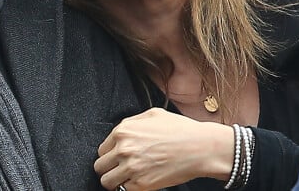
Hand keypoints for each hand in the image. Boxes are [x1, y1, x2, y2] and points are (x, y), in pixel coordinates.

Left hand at [94, 108, 234, 190]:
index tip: (116, 158)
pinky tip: (138, 182)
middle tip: (118, 170)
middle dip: (108, 168)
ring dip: (114, 181)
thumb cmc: (178, 129)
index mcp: (123, 131)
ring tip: (125, 179)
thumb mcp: (151, 115)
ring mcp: (132, 168)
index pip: (102, 149)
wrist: (199, 147)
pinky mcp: (142, 185)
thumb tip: (123, 131)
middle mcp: (123, 149)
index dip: (109, 154)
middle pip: (100, 166)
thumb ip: (132, 122)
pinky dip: (129, 188)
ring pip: (107, 182)